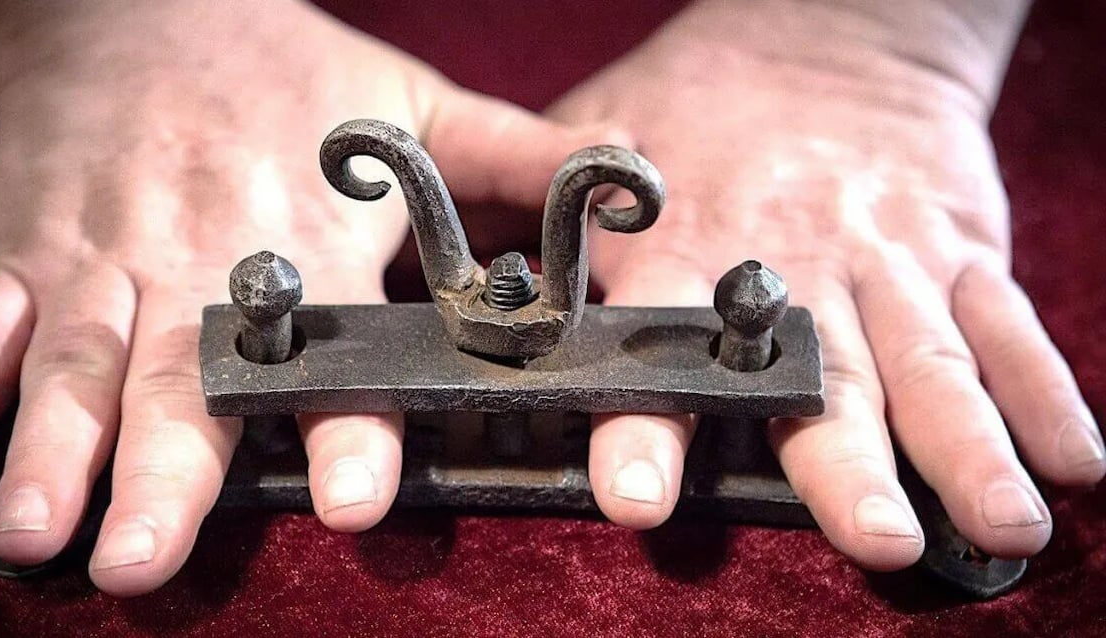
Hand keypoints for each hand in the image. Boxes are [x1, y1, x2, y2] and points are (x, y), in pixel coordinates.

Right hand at [0, 1, 620, 594]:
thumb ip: (516, 157)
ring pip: (71, 362)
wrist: (140, 3)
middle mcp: (193, 254)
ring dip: (49, 452)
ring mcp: (98, 256)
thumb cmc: (288, 72)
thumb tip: (630, 182)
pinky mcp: (25, 251)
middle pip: (177, 372)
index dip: (337, 419)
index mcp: (298, 231)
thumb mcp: (412, 103)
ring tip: (37, 537)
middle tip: (146, 562)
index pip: (324, 340)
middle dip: (164, 468)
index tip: (348, 497)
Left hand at [548, 1, 1103, 568]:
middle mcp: (800, 263)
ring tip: (997, 525)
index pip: (664, 349)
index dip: (648, 426)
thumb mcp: (600, 139)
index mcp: (695, 248)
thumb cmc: (697, 101)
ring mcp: (889, 258)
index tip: (641, 500)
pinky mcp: (960, 246)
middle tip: (874, 540)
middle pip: (825, 372)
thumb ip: (540, 214)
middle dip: (847, 460)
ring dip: (967, 446)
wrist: (824, 28)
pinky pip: (1007, 323)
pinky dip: (1044, 390)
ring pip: (931, 358)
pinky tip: (1075, 464)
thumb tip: (459, 286)